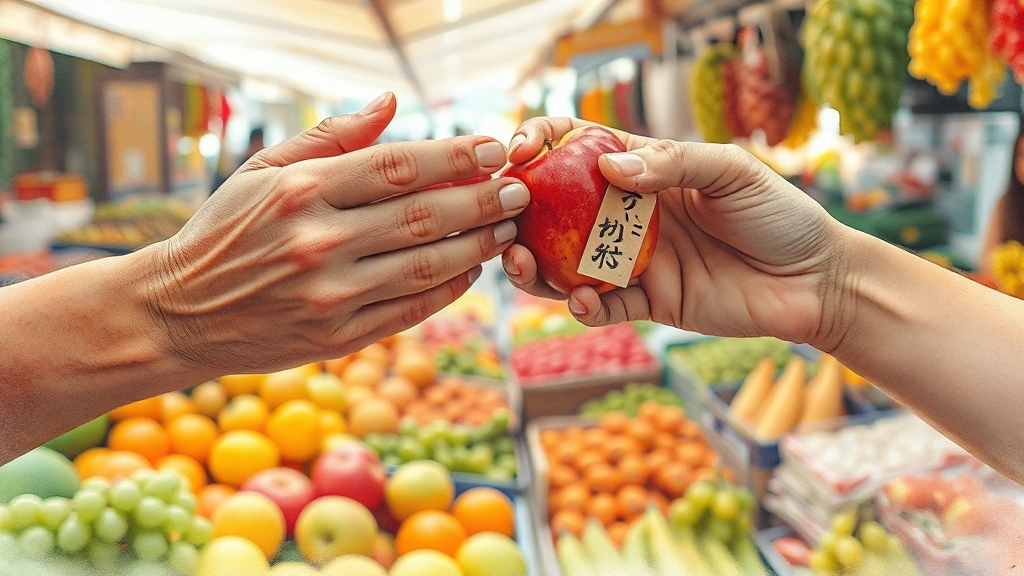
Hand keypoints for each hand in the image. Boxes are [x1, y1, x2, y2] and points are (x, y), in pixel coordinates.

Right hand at [140, 93, 528, 375]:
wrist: (178, 313)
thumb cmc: (224, 233)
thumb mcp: (261, 170)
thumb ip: (330, 136)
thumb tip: (391, 104)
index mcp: (302, 189)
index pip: (401, 165)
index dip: (457, 155)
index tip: (494, 147)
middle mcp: (320, 241)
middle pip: (427, 214)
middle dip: (484, 198)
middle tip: (519, 188)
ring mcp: (331, 294)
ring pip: (429, 264)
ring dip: (478, 244)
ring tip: (507, 226)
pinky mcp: (338, 337)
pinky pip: (412, 308)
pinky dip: (451, 288)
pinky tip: (473, 270)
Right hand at [502, 117, 848, 347]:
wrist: (814, 280)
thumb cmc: (778, 213)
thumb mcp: (730, 171)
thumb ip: (673, 163)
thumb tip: (610, 168)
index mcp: (644, 172)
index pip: (579, 148)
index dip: (543, 143)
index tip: (519, 151)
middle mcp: (629, 214)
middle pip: (557, 210)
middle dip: (521, 214)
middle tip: (504, 220)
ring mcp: (635, 260)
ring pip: (566, 263)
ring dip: (535, 265)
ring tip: (520, 264)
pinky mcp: (648, 303)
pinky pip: (603, 308)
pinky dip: (584, 307)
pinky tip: (582, 301)